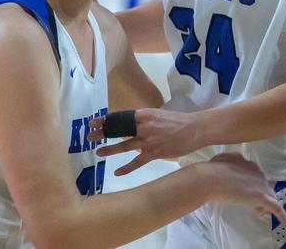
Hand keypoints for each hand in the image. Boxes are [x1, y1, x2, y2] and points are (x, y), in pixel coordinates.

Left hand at [89, 108, 204, 175]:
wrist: (196, 129)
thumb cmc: (178, 121)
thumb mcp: (158, 116)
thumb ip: (144, 121)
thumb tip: (130, 127)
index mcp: (144, 114)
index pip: (120, 117)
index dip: (105, 120)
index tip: (93, 123)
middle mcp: (144, 126)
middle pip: (118, 130)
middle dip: (102, 133)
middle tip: (89, 136)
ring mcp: (149, 140)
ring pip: (124, 146)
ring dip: (109, 149)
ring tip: (98, 152)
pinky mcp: (155, 152)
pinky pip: (137, 162)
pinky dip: (126, 168)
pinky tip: (117, 172)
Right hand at [197, 153, 285, 221]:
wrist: (210, 178)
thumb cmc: (211, 170)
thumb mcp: (221, 161)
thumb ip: (227, 163)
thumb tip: (225, 164)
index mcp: (248, 163)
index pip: (256, 176)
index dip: (253, 186)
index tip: (247, 192)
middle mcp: (257, 171)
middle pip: (265, 185)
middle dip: (259, 194)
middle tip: (249, 202)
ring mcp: (260, 184)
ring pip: (269, 196)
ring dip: (264, 203)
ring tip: (254, 210)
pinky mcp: (261, 196)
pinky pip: (274, 206)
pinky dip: (279, 213)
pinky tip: (281, 219)